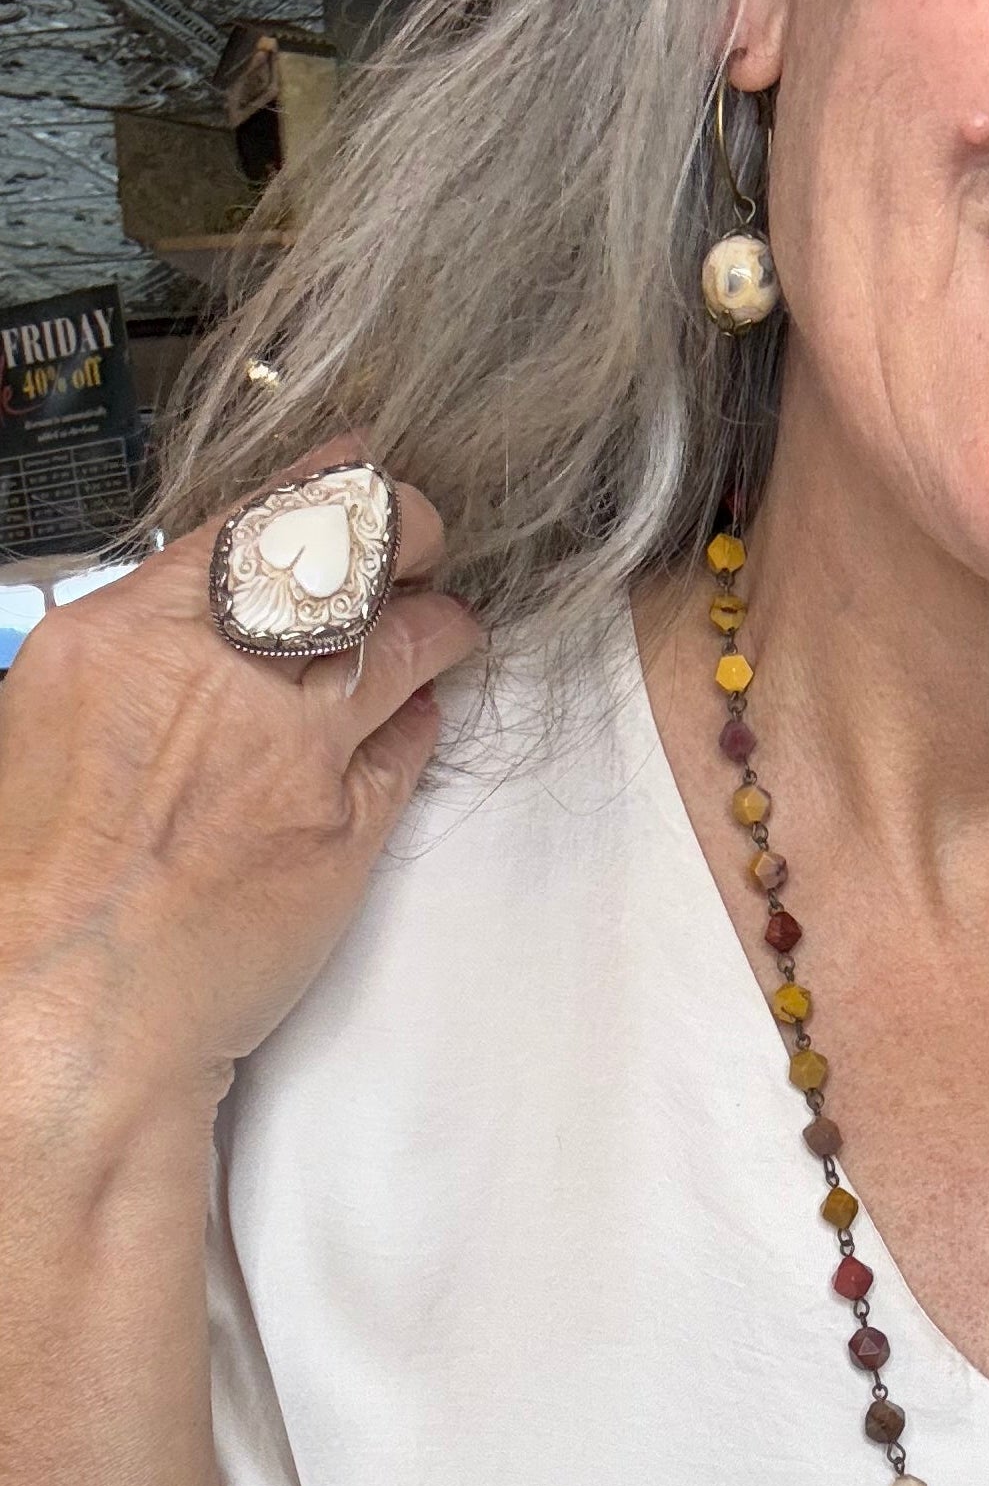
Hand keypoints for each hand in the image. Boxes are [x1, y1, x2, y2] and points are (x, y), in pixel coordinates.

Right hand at [0, 440, 483, 1144]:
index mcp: (119, 638)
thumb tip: (181, 640)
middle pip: (347, 555)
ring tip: (450, 623)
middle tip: (424, 537)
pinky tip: (423, 713)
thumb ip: (128, 665)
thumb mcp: (42, 728)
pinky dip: (424, 719)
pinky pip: (411, 746)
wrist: (72, 1014)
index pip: (249, 519)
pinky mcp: (344, 829)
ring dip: (437, 623)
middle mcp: (215, 675)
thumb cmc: (36, 892)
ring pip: (402, 642)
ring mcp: (291, 750)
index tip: (355, 471)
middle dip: (404, 531)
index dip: (322, 486)